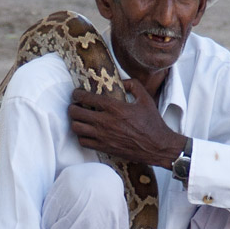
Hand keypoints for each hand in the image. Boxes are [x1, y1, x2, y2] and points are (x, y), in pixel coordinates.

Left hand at [68, 80, 185, 166]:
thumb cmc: (152, 122)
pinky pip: (83, 142)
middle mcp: (105, 122)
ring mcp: (103, 136)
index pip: (87, 98)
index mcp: (115, 108)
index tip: (77, 93)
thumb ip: (133, 85)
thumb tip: (121, 80)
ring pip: (76, 128)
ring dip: (75, 121)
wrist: (157, 146)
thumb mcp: (145, 98)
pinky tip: (86, 132)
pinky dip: (81, 136)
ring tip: (79, 119)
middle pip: (76, 113)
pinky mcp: (104, 148)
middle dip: (72, 107)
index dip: (77, 94)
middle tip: (75, 105)